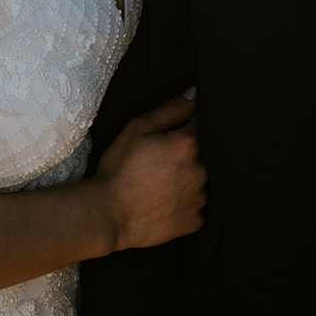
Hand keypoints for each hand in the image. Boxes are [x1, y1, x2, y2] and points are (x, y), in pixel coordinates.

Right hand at [95, 93, 205, 251]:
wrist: (109, 215)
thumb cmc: (120, 168)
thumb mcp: (138, 129)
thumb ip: (171, 109)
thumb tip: (195, 94)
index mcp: (188, 144)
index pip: (203, 123)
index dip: (192, 123)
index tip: (180, 130)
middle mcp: (202, 171)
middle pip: (206, 154)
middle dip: (191, 153)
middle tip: (166, 160)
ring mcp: (201, 199)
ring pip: (204, 181)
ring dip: (191, 178)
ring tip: (166, 182)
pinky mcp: (197, 221)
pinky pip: (198, 206)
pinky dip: (187, 201)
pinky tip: (168, 201)